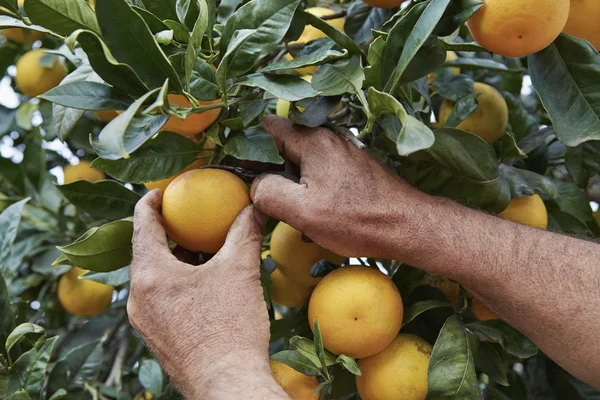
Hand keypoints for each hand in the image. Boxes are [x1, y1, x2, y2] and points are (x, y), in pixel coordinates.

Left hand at [128, 190, 287, 398]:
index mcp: (149, 276)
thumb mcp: (240, 270)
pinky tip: (206, 286)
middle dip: (167, 233)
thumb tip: (256, 206)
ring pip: (155, 279)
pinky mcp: (158, 340)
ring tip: (203, 251)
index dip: (149, 203)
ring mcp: (145, 323)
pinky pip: (161, 300)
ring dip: (176, 261)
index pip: (141, 226)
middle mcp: (137, 299)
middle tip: (188, 219)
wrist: (227, 384)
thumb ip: (245, 232)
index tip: (160, 191)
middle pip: (147, 253)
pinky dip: (178, 284)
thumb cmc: (229, 328)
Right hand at [251, 115, 432, 260]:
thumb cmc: (357, 219)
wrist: (408, 226)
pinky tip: (323, 215)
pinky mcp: (355, 167)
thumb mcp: (302, 212)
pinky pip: (324, 172)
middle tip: (280, 203)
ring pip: (305, 163)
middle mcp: (329, 138)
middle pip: (286, 147)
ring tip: (304, 216)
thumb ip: (268, 193)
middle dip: (277, 174)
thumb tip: (256, 185)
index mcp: (313, 141)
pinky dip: (316, 191)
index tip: (249, 173)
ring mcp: (344, 151)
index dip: (252, 148)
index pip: (268, 128)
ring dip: (298, 188)